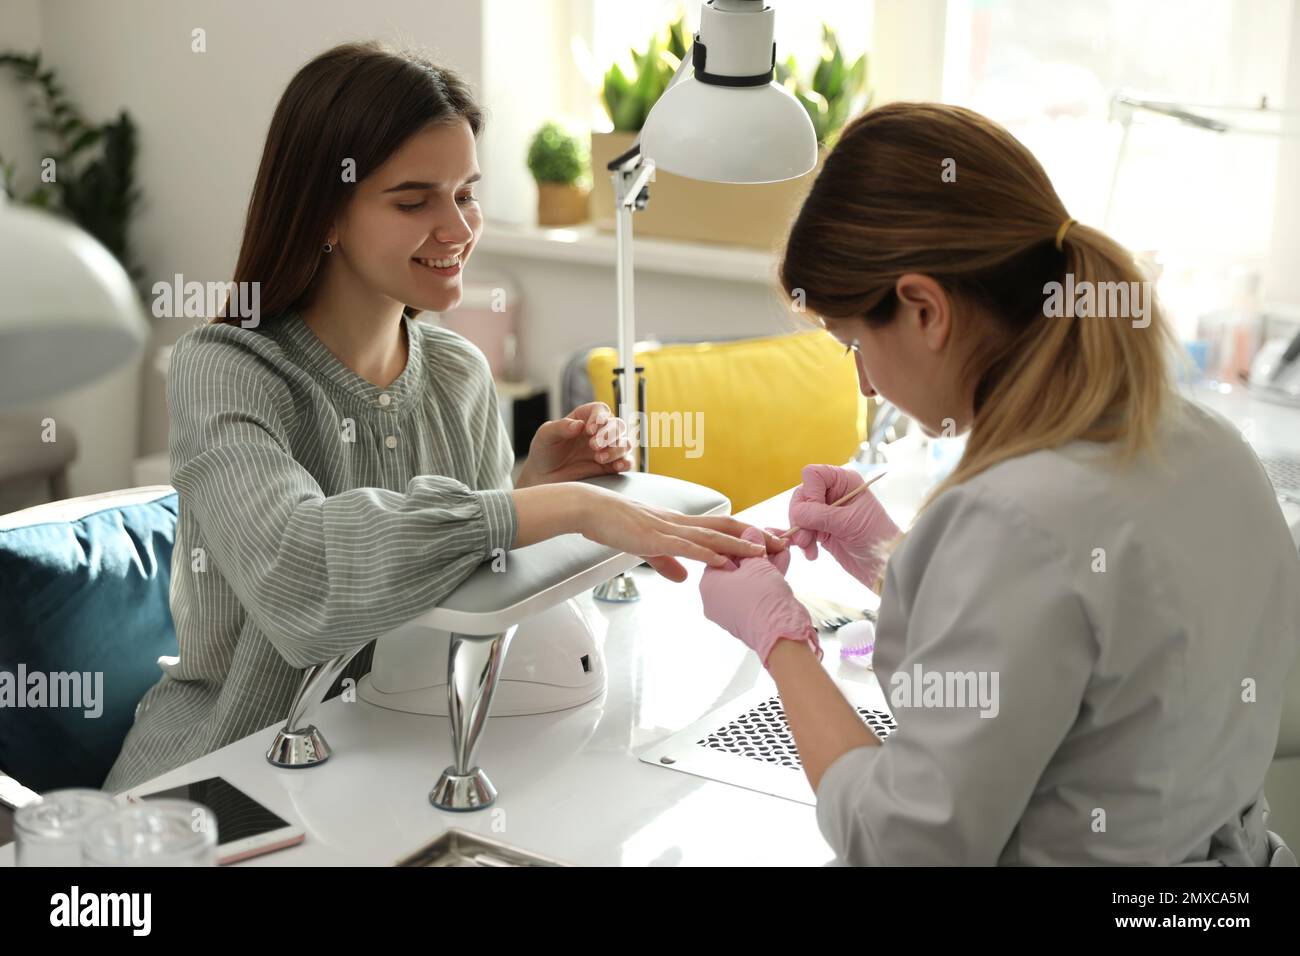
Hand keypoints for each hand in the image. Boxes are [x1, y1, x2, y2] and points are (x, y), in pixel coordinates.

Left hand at [517, 402, 633, 486]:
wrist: (545, 477)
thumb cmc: (545, 451)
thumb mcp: (545, 436)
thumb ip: (560, 427)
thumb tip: (578, 425)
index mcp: (585, 418)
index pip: (600, 410)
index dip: (599, 417)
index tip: (589, 430)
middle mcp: (599, 431)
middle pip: (617, 425)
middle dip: (609, 434)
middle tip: (594, 445)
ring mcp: (607, 448)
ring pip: (625, 443)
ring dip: (616, 449)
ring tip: (599, 458)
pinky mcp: (611, 466)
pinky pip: (627, 462)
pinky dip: (625, 462)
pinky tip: (616, 466)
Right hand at [577, 485, 786, 582]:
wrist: (591, 511)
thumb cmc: (615, 526)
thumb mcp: (646, 548)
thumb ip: (668, 563)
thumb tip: (685, 578)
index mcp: (680, 525)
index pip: (721, 528)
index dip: (746, 535)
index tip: (769, 542)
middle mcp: (681, 524)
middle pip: (726, 529)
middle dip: (755, 538)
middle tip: (782, 546)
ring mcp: (669, 530)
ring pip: (711, 537)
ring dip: (738, 546)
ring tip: (763, 554)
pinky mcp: (655, 538)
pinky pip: (686, 547)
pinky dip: (706, 555)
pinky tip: (721, 563)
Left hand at [700, 527, 821, 666]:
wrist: (780, 633)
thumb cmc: (762, 597)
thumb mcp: (756, 562)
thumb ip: (752, 545)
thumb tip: (750, 533)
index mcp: (708, 585)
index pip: (720, 555)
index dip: (741, 542)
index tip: (756, 535)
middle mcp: (715, 600)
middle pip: (736, 567)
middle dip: (757, 553)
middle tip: (772, 542)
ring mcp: (731, 611)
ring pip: (749, 580)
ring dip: (766, 564)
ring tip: (781, 550)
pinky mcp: (748, 619)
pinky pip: (756, 593)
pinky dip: (769, 579)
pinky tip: (782, 563)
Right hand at [787, 464, 899, 587]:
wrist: (883, 563)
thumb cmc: (876, 537)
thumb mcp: (850, 523)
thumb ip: (821, 515)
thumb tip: (797, 512)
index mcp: (844, 482)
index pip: (813, 475)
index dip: (810, 492)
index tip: (816, 512)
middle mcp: (833, 493)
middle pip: (801, 495)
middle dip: (800, 517)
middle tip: (806, 538)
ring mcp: (825, 511)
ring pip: (798, 514)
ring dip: (800, 532)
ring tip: (809, 548)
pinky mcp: (821, 529)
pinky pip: (801, 529)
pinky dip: (802, 541)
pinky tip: (811, 553)